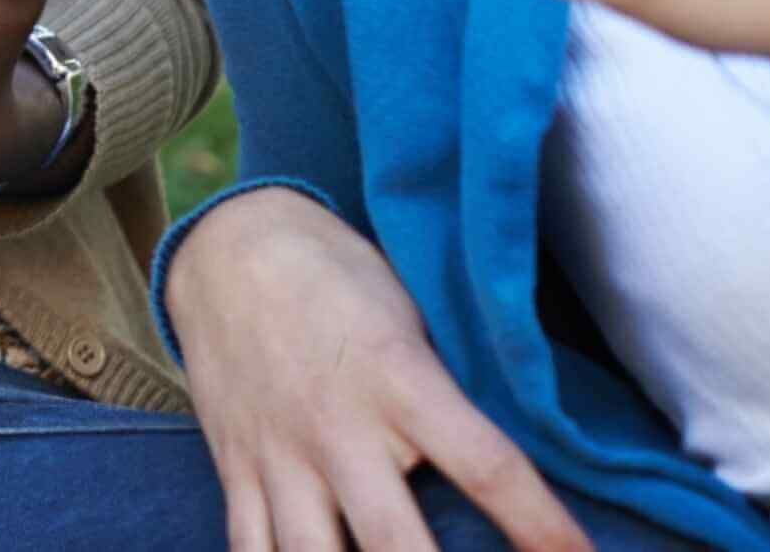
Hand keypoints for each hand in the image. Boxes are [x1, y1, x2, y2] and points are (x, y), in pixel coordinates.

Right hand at [166, 187, 589, 551]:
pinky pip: (250, 549)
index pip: (487, 466)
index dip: (543, 526)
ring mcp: (281, 455)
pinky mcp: (236, 469)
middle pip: (398, 545)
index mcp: (397, 379)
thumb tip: (506, 466)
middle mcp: (338, 428)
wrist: (226, 248)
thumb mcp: (408, 313)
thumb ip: (447, 392)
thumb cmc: (338, 277)